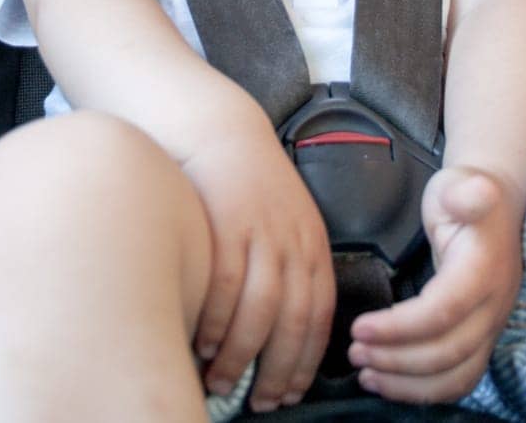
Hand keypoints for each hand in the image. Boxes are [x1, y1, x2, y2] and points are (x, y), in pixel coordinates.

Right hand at [180, 123, 336, 411]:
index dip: (307, 361)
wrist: (219, 130)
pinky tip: (205, 344)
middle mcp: (292, 241)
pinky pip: (225, 286)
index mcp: (313, 245)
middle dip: (279, 371)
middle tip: (263, 403)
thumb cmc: (248, 184)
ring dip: (243, 356)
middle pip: (294, 321)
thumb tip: (284, 330)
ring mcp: (259, 233)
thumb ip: (291, 268)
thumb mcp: (287, 221)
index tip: (291, 393)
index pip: (320, 316)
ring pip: (260, 310)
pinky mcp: (225, 224)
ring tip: (224, 382)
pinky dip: (218, 322)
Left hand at [347, 166, 523, 402]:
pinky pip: (460, 379)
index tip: (359, 327)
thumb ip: (464, 191)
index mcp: (484, 269)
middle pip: (448, 351)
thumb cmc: (465, 195)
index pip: (443, 311)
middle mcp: (494, 305)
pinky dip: (426, 391)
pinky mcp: (482, 339)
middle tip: (353, 351)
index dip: (400, 327)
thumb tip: (472, 194)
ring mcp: (491, 326)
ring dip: (409, 384)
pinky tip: (389, 383)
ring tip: (365, 373)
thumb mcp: (459, 183)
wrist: (496, 206)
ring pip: (457, 375)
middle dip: (396, 359)